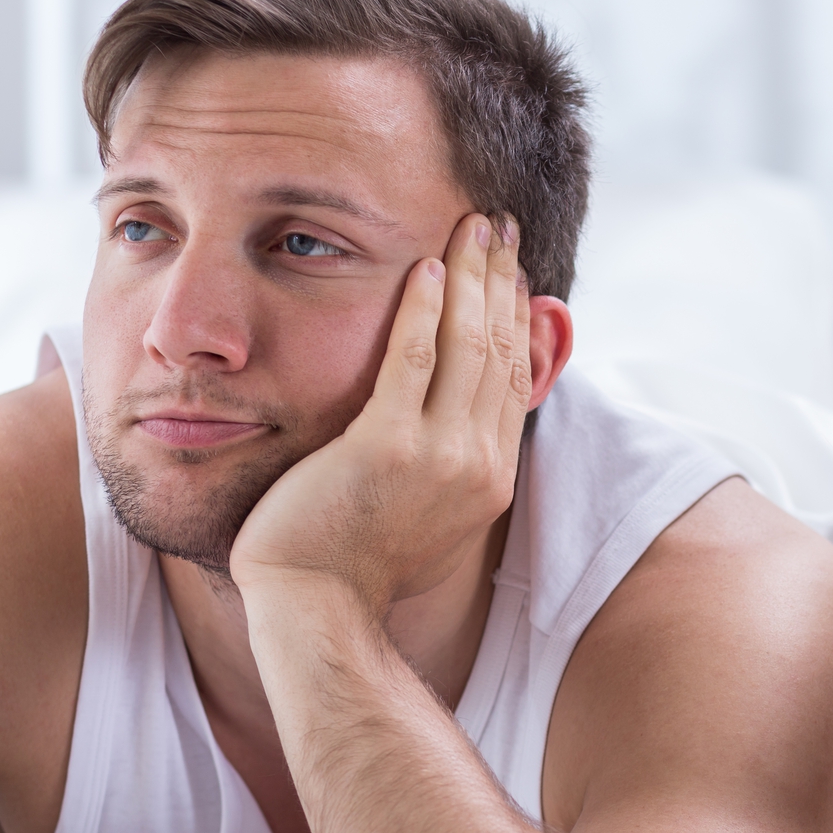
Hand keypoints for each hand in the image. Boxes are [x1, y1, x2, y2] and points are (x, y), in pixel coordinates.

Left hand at [229, 211, 532, 611]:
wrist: (316, 607)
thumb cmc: (356, 564)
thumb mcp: (429, 518)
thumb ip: (454, 467)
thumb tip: (466, 429)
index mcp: (490, 477)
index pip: (514, 378)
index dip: (515, 316)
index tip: (510, 270)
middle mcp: (477, 463)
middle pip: (500, 350)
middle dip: (500, 279)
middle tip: (498, 226)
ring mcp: (438, 457)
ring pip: (468, 346)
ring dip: (470, 277)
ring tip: (469, 226)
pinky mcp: (387, 448)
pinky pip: (412, 361)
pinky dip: (422, 309)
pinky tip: (423, 266)